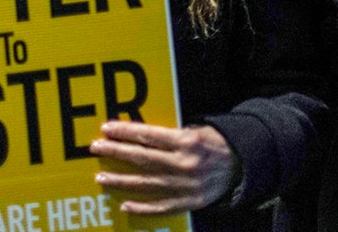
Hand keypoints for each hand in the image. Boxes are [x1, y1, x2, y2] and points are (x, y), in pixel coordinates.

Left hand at [90, 121, 237, 214]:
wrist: (241, 165)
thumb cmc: (216, 143)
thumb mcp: (197, 130)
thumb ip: (172, 135)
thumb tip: (143, 136)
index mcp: (185, 141)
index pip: (148, 136)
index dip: (126, 132)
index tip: (107, 129)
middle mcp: (183, 163)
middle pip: (142, 158)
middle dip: (116, 152)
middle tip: (96, 148)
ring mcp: (183, 186)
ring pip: (146, 184)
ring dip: (121, 180)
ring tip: (101, 176)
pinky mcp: (187, 203)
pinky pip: (160, 208)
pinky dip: (141, 208)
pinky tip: (124, 204)